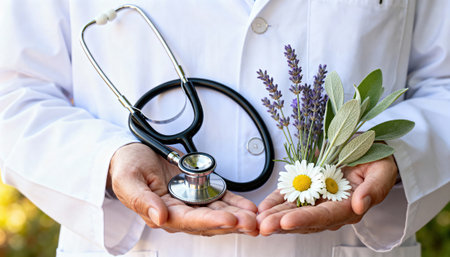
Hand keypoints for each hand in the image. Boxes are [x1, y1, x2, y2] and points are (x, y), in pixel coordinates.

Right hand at [108, 143, 257, 235]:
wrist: (133, 154)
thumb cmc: (126, 166)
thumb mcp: (128, 179)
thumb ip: (141, 200)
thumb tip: (158, 218)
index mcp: (161, 212)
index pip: (189, 221)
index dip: (211, 221)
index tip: (229, 219)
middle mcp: (179, 211)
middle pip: (209, 221)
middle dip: (232, 222)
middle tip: (251, 222)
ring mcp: (190, 202)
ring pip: (219, 212)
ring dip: (238, 215)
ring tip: (256, 217)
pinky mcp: (199, 191)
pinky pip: (221, 199)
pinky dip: (236, 203)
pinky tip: (249, 207)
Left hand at [256, 156, 397, 234]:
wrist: (369, 151)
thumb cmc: (378, 161)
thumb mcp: (382, 171)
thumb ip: (374, 189)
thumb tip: (361, 205)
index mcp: (349, 207)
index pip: (324, 217)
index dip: (305, 220)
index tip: (287, 222)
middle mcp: (330, 208)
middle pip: (304, 219)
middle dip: (281, 223)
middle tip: (263, 226)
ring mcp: (317, 200)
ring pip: (292, 211)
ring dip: (274, 217)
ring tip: (256, 221)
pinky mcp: (307, 189)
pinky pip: (288, 198)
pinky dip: (274, 203)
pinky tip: (261, 208)